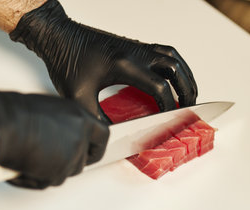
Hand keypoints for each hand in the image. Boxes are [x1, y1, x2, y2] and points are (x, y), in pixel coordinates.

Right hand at [0, 91, 108, 188]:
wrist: (0, 126)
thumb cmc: (13, 113)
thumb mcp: (46, 110)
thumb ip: (59, 123)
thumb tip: (55, 134)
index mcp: (78, 116)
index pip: (101, 135)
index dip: (95, 147)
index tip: (89, 152)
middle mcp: (79, 137)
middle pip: (83, 160)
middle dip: (67, 163)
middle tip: (50, 160)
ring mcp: (70, 157)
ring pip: (65, 173)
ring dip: (49, 171)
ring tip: (29, 160)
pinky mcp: (57, 174)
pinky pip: (45, 182)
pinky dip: (32, 179)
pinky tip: (19, 168)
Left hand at [9, 0, 197, 122]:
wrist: (59, 36)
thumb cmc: (66, 61)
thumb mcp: (78, 97)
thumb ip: (97, 118)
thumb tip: (111, 135)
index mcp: (124, 65)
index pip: (158, 88)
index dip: (168, 107)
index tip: (169, 121)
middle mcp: (135, 53)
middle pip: (174, 69)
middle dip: (186, 90)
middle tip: (189, 108)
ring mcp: (136, 47)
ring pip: (173, 57)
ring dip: (184, 75)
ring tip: (189, 93)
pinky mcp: (133, 45)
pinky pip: (164, 51)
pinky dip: (175, 64)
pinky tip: (173, 76)